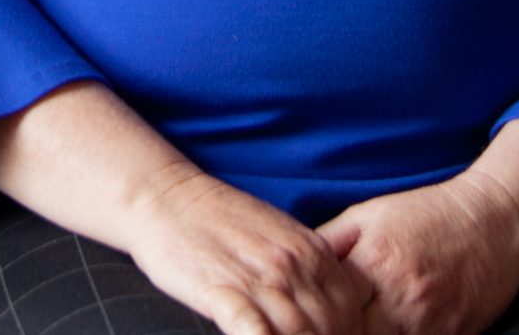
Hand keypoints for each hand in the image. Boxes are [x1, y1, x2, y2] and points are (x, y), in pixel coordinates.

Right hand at [124, 163, 374, 334]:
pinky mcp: (224, 292)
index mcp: (312, 251)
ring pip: (299, 334)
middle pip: (330, 328)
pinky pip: (255, 332)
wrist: (167, 197)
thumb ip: (306, 269)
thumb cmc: (218, 220)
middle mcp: (294, 265)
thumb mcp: (278, 235)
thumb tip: (326, 311)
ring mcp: (260, 278)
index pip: (350, 311)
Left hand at [314, 176, 518, 334]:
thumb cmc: (428, 214)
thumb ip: (328, 243)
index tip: (305, 324)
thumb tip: (291, 267)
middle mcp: (401, 295)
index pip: (329, 310)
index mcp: (374, 262)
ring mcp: (430, 320)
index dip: (314, 323)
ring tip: (358, 332)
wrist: (497, 219)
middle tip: (326, 332)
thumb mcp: (369, 214)